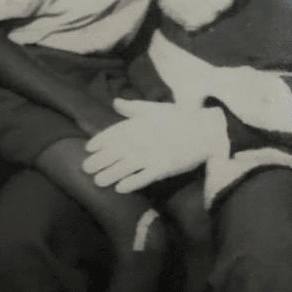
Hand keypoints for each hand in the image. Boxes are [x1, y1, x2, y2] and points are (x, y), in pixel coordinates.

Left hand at [83, 100, 228, 192]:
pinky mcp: (164, 167)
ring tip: (97, 182)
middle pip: (115, 151)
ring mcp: (153, 153)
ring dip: (110, 174)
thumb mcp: (155, 109)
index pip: (114, 132)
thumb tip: (115, 102)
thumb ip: (133, 108)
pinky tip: (120, 189)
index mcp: (139, 123)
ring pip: (125, 166)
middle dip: (100, 160)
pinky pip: (144, 177)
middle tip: (86, 169)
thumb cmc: (180, 118)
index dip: (100, 141)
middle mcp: (143, 138)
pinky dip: (131, 183)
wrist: (205, 130)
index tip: (88, 149)